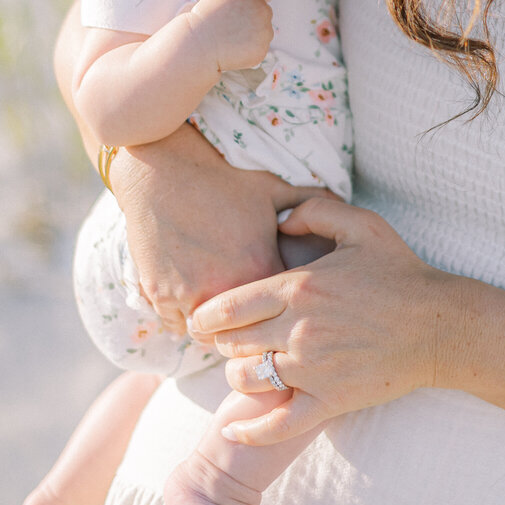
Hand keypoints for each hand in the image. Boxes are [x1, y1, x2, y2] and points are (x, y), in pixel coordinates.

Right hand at [109, 123, 325, 332]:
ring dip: (217, 329)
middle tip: (255, 323)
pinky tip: (195, 301)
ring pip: (209, 336)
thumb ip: (311, 204)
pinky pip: (178, 326)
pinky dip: (186, 319)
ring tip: (225, 315)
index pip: (282, 313)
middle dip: (252, 330)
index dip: (284, 313)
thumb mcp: (272, 189)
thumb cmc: (222, 178)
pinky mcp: (160, 295)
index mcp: (259, 266)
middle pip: (246, 334)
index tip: (286, 310)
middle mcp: (226, 287)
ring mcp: (189, 295)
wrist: (163, 168)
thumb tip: (345, 201)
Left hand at [188, 199, 451, 443]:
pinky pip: (277, 425)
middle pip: (231, 343)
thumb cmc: (401, 273)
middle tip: (227, 342)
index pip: (229, 306)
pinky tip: (233, 429)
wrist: (440, 326)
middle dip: (222, 343)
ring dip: (238, 375)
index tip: (199, 321)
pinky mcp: (329, 401)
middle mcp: (299, 329)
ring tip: (246, 369)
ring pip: (246, 380)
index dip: (206, 316)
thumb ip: (316, 212)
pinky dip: (249, 430)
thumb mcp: (362, 226)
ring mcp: (313, 369)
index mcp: (300, 287)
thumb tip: (280, 219)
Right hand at [189, 0, 273, 70]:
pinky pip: (258, 48)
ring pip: (263, 33)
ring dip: (252, 35)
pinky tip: (233, 49)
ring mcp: (265, 32)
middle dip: (253, 19)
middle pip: (264, 15)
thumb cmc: (205, 17)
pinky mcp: (262, 50)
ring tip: (231, 39)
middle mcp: (263, 11)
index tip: (244, 10)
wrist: (199, 42)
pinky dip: (249, 50)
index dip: (254, 3)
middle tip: (232, 27)